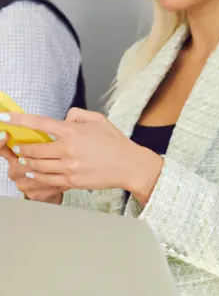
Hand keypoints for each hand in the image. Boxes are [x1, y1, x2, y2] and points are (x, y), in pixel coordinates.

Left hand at [0, 109, 162, 202]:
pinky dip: (36, 176)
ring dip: (26, 162)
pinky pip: (47, 179)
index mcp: (73, 131)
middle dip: (22, 148)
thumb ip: (77, 114)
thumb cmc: (115, 142)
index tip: (5, 118)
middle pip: (34, 149)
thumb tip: (63, 117)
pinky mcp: (72, 181)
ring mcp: (69, 167)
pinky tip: (32, 173)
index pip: (40, 123)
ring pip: (37, 166)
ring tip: (23, 159)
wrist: (130, 166)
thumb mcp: (98, 119)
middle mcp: (68, 149)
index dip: (19, 120)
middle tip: (18, 146)